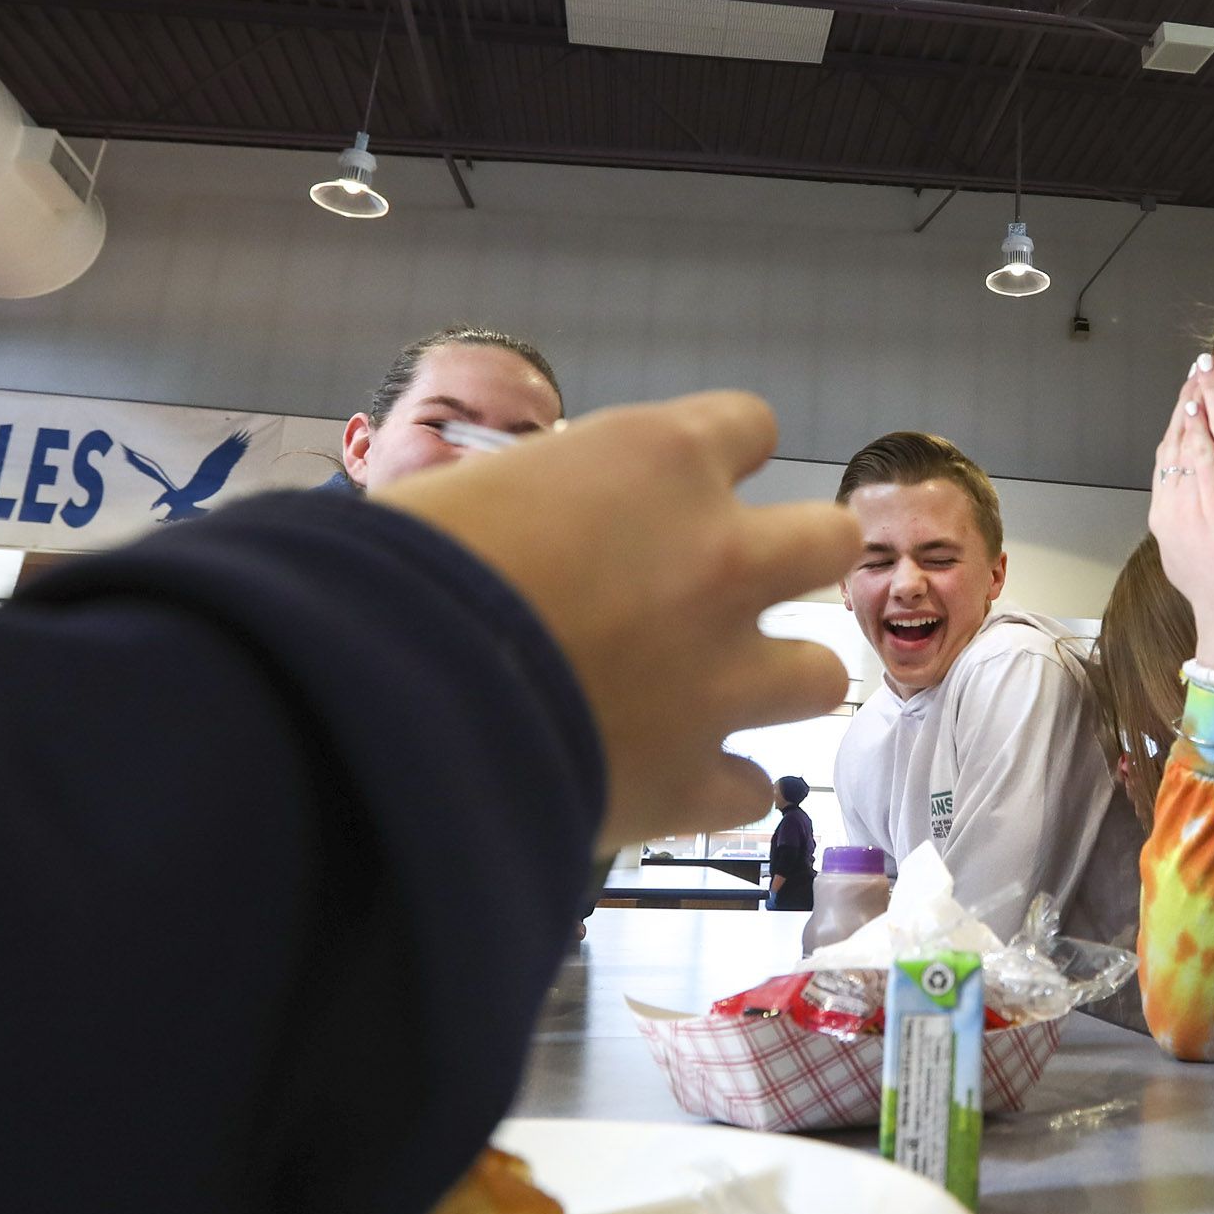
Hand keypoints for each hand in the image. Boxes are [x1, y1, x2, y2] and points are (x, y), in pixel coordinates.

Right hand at [378, 392, 855, 852]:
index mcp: (661, 460)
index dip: (718, 457)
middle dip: (792, 562)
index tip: (682, 489)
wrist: (385, 698)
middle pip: (828, 540)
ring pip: (823, 672)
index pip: (749, 424)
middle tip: (732, 588)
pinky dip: (718, 788)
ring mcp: (721, 673)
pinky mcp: (693, 778)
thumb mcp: (478, 487)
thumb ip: (546, 499)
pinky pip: (752, 789)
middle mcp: (719, 557)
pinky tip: (674, 781)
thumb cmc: (396, 566)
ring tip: (720, 693)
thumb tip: (532, 527)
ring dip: (777, 681)